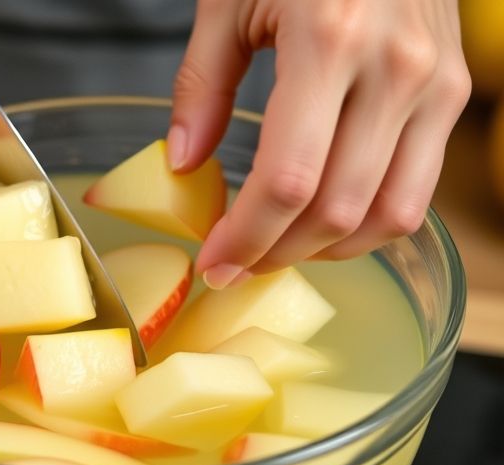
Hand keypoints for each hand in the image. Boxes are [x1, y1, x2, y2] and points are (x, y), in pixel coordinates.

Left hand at [169, 0, 470, 288]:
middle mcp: (394, 69)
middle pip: (336, 211)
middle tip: (234, 265)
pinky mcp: (454, 92)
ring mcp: (435, 84)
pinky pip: (417, 189)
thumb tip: (183, 165)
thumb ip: (203, 85)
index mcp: (328, 39)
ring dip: (326, 250)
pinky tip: (323, 221)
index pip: (286, 181)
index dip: (245, 237)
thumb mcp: (230, 2)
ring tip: (276, 249)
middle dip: (276, 254)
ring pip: (388, 215)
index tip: (212, 262)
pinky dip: (368, 221)